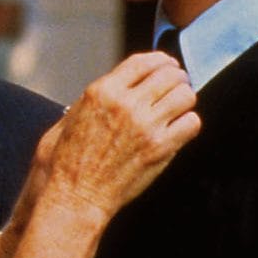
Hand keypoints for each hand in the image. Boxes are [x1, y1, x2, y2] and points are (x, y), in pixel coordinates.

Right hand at [33, 52, 198, 219]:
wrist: (75, 197)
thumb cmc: (66, 163)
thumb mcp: (68, 119)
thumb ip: (90, 101)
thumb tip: (109, 91)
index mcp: (102, 91)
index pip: (143, 62)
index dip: (161, 60)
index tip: (168, 65)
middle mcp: (126, 103)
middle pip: (169, 74)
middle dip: (177, 78)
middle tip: (178, 86)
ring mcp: (145, 125)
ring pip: (185, 95)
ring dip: (184, 99)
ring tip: (179, 108)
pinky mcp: (160, 148)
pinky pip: (191, 123)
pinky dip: (188, 124)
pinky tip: (180, 129)